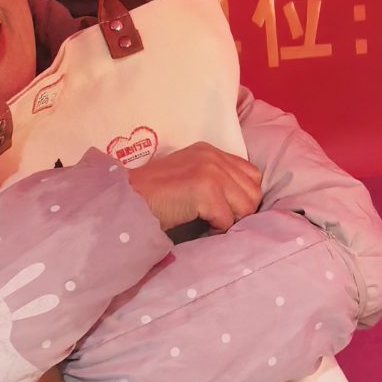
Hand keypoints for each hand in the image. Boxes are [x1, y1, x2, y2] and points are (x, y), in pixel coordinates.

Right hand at [128, 143, 262, 233]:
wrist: (127, 200)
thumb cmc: (155, 197)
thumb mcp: (189, 177)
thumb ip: (216, 180)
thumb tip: (245, 205)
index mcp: (211, 151)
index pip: (252, 175)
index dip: (244, 197)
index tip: (227, 210)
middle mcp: (213, 156)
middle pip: (254, 192)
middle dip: (240, 212)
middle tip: (217, 220)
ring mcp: (210, 171)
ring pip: (246, 207)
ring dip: (230, 221)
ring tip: (208, 223)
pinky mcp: (204, 189)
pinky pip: (227, 220)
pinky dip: (216, 230)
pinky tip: (200, 227)